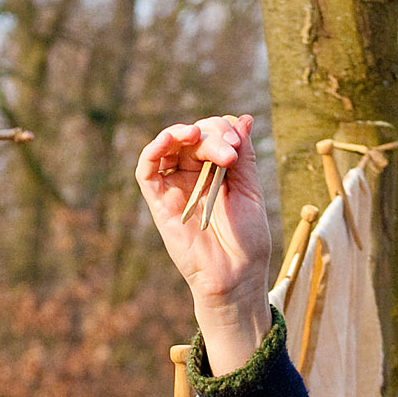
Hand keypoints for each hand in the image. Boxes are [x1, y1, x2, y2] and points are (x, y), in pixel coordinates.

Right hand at [136, 116, 271, 364]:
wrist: (236, 277)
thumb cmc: (247, 240)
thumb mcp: (250, 190)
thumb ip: (243, 156)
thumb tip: (243, 119)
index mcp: (217, 171)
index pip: (213, 135)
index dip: (223, 131)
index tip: (238, 145)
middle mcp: (193, 176)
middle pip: (193, 138)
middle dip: (211, 136)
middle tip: (229, 152)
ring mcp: (175, 187)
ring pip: (169, 146)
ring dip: (182, 133)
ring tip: (199, 135)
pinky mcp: (159, 201)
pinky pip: (147, 169)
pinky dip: (155, 148)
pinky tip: (173, 138)